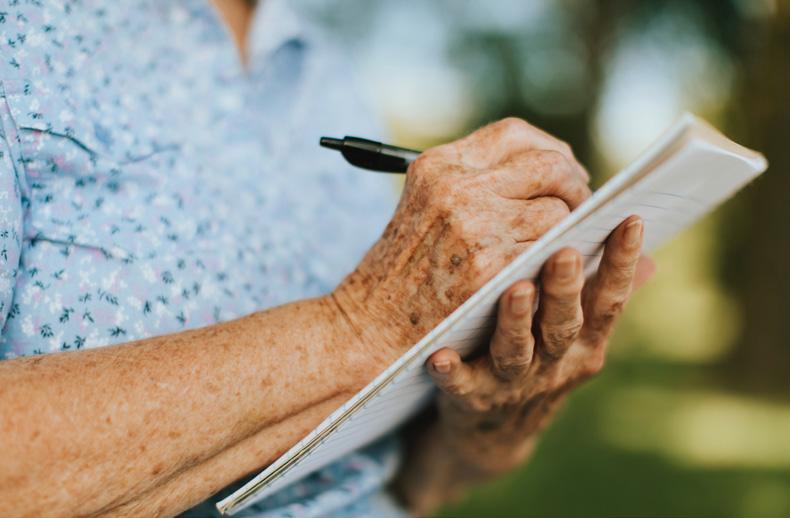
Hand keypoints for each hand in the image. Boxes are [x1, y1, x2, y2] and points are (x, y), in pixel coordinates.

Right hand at [332, 118, 591, 373]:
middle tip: (581, 209)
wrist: (367, 328)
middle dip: (575, 186)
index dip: (551, 150)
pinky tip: (552, 273)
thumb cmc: (400, 273)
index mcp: (439, 165)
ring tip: (564, 247)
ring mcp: (474, 225)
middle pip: (549, 164)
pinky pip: (553, 251)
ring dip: (570, 230)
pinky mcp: (491, 267)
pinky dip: (560, 261)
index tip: (564, 171)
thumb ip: (474, 184)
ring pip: (558, 209)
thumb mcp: (425, 208)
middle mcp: (456, 186)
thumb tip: (551, 170)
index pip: (516, 134)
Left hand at [425, 216, 654, 473]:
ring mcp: (514, 383)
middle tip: (565, 252)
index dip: (621, 263)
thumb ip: (602, 299)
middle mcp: (555, 364)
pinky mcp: (473, 399)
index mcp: (584, 342)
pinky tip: (440, 356)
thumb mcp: (577, 338)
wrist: (495, 435)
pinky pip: (462, 385)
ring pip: (516, 352)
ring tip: (515, 290)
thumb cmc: (540, 364)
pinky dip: (452, 372)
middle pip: (563, 324)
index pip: (608, 299)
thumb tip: (649, 259)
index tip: (629, 220)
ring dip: (516, 323)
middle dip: (565, 289)